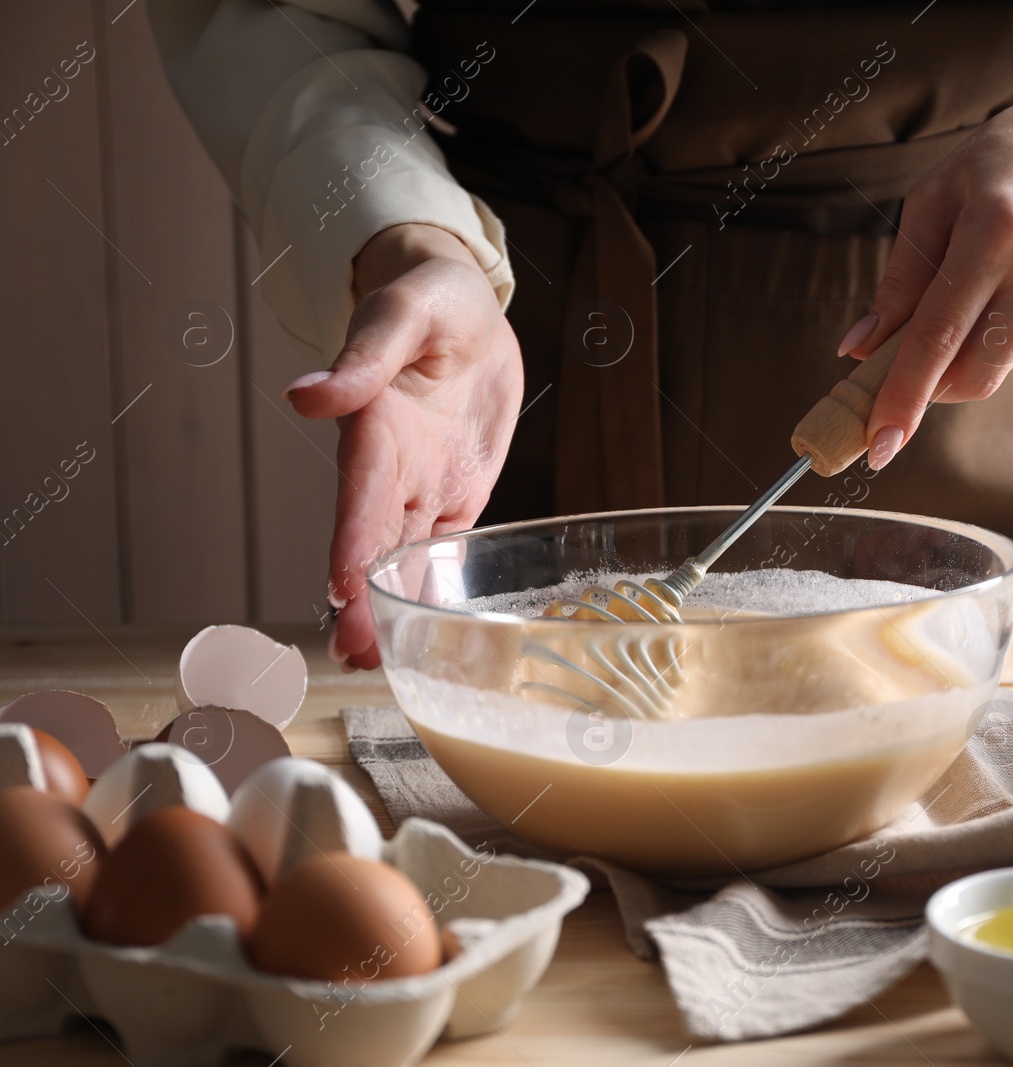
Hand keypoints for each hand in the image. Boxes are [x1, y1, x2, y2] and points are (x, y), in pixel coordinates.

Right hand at [284, 222, 521, 669]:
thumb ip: (363, 357)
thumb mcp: (403, 312)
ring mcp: (425, 484)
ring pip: (403, 557)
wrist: (467, 309)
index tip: (337, 589)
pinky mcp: (458, 492)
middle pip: (373, 541)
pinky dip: (434, 590)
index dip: (348, 543)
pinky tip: (426, 631)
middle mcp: (396, 466)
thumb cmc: (429, 299)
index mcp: (377, 426)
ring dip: (388, 607)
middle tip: (352, 655)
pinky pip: (447, 548)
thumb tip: (307, 397)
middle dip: (361, 598)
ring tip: (371, 660)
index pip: (359, 494)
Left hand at [838, 44, 1012, 468]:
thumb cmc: (1005, 157)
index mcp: (996, 229)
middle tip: (896, 387)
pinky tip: (1009, 286)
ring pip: (1000, 365)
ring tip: (965, 297)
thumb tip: (858, 348)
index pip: (939, 334)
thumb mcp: (936, 196)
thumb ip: (900, 279)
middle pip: (975, 371)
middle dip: (930, 392)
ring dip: (964, 357)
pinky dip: (1000, 336)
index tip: (878, 443)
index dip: (904, 395)